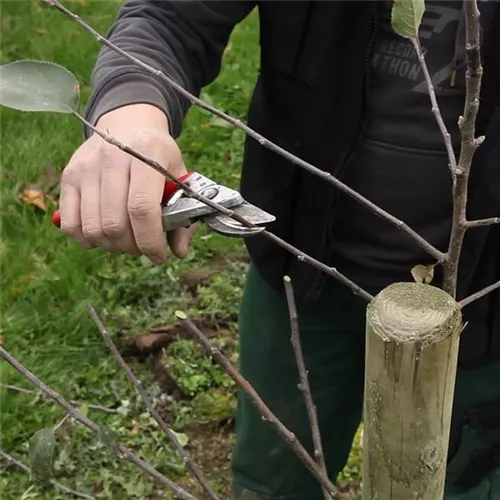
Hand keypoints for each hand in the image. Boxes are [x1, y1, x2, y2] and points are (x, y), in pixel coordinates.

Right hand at [59, 103, 194, 262]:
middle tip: (143, 247)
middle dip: (133, 247)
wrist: (127, 124)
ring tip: (126, 242)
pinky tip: (103, 237)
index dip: (150, 241)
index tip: (159, 255)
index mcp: (147, 154)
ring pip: (93, 228)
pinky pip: (70, 223)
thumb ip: (183, 213)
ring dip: (112, 246)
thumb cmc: (157, 155)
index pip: (142, 208)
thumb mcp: (178, 175)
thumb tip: (180, 252)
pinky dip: (87, 240)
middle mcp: (112, 158)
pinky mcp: (68, 176)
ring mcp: (86, 167)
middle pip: (115, 224)